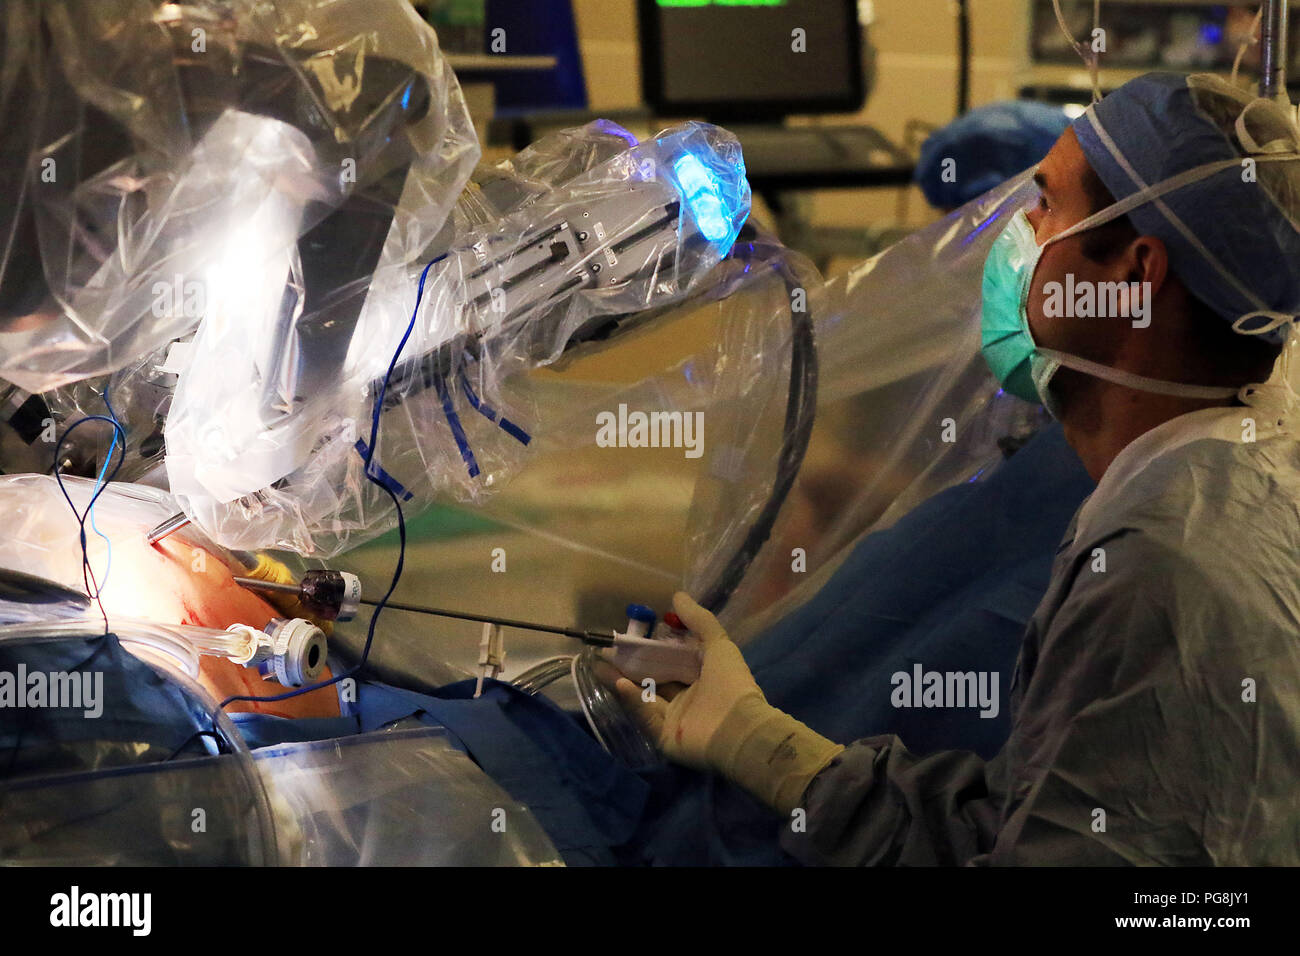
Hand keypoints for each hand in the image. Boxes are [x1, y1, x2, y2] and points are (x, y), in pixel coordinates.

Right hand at [611, 591, 762, 769]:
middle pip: (653, 680)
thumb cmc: (731, 684)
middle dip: (629, 667)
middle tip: (606, 652)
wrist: (740, 729)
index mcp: (702, 679)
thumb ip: (698, 620)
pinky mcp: (664, 738)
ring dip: (623, 682)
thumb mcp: (718, 644)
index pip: (671, 663)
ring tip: (600, 666)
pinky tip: (619, 684)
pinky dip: (633, 701)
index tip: (631, 636)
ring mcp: (674, 721)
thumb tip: (677, 595)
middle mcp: (687, 700)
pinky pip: (645, 716)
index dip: (652, 650)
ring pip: (643, 698)